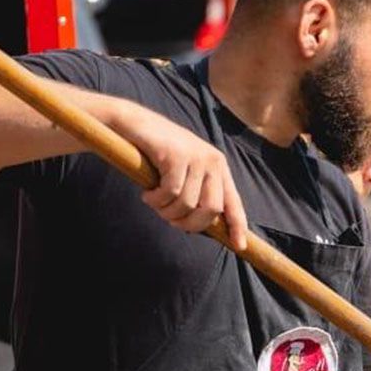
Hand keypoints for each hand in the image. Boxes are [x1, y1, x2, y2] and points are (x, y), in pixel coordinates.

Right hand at [113, 104, 248, 248]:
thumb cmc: (156, 153)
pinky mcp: (176, 155)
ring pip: (188, 204)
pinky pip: (170, 193)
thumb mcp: (184, 172)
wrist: (132, 124)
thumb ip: (197, 194)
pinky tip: (147, 194)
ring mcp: (196, 156)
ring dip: (167, 211)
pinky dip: (156, 200)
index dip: (237, 226)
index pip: (233, 201)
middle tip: (170, 220)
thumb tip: (203, 227)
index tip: (239, 246)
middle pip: (211, 209)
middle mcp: (212, 161)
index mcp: (218, 166)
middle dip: (190, 224)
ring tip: (154, 203)